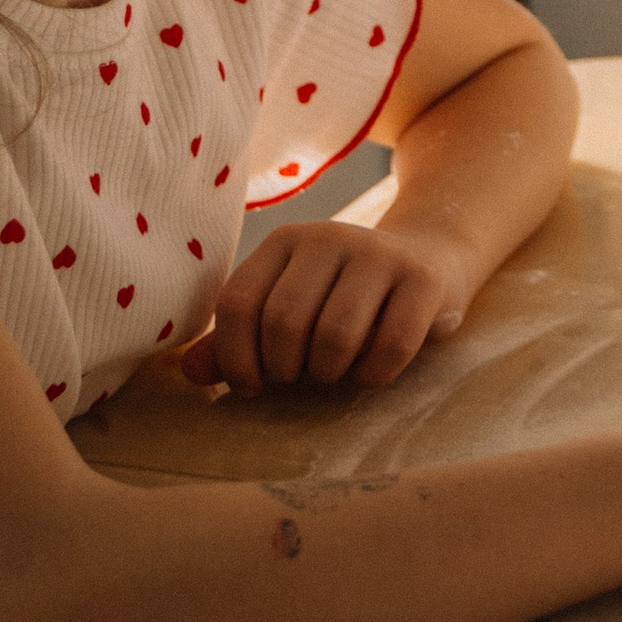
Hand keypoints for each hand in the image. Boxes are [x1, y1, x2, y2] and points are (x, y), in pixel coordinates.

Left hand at [178, 218, 468, 394]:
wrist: (430, 260)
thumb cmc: (343, 299)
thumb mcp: (288, 308)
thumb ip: (238, 340)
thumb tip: (191, 373)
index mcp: (285, 241)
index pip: (237, 303)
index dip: (236, 359)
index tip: (252, 385)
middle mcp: (328, 236)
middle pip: (283, 323)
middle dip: (286, 370)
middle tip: (301, 377)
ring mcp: (378, 253)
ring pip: (335, 336)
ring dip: (329, 375)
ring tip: (334, 373)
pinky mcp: (422, 278)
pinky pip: (390, 346)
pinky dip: (373, 375)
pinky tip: (371, 371)